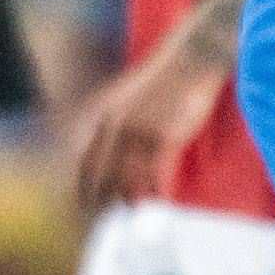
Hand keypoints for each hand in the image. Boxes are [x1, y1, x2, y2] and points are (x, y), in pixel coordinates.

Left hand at [74, 47, 230, 210]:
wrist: (190, 60)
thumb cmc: (168, 74)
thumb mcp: (131, 95)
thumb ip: (122, 117)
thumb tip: (121, 140)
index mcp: (106, 114)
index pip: (87, 156)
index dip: (85, 181)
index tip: (84, 199)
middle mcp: (117, 126)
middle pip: (103, 170)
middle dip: (102, 194)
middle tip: (104, 213)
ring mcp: (139, 132)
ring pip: (127, 175)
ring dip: (128, 195)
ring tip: (130, 209)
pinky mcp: (162, 137)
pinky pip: (153, 172)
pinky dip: (153, 188)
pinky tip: (156, 198)